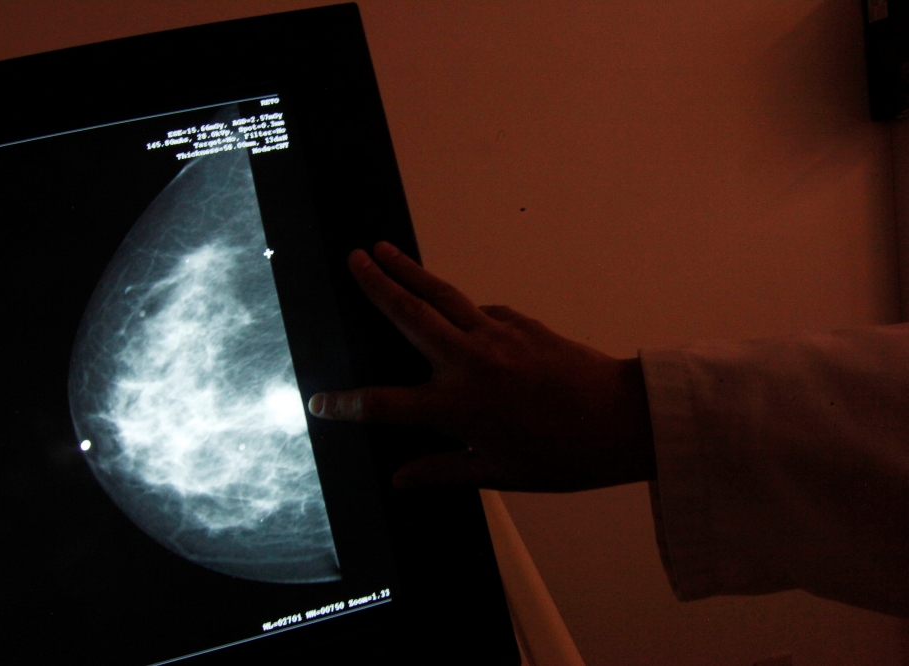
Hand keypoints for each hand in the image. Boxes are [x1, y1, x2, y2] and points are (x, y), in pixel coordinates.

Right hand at [308, 241, 655, 491]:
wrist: (625, 419)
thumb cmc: (563, 455)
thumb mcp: (498, 473)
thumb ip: (443, 471)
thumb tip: (399, 480)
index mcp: (456, 405)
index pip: (383, 403)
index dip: (345, 405)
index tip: (319, 403)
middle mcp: (467, 362)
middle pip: (408, 315)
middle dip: (376, 284)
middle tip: (352, 259)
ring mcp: (495, 336)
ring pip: (441, 296)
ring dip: (410, 271)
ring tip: (383, 249)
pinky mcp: (521, 323)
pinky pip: (479, 310)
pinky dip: (460, 306)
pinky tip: (455, 310)